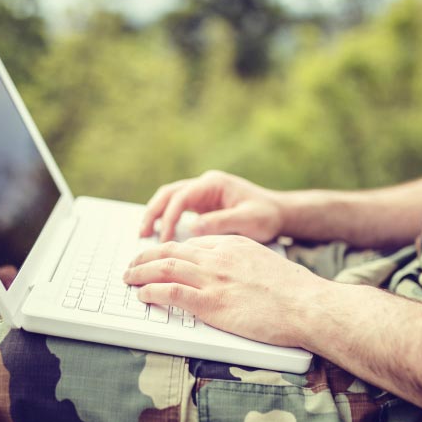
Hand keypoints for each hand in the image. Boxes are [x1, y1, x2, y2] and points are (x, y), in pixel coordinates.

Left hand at [124, 235, 323, 346]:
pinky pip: (171, 292)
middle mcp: (218, 257)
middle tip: (131, 266)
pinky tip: (143, 295)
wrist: (307, 304)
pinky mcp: (211, 303)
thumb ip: (240, 264)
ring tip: (128, 279)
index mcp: (231, 246)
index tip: (155, 256)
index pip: (189, 244)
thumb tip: (227, 274)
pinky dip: (151, 292)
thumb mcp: (263, 263)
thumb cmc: (293, 291)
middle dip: (145, 257)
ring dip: (140, 273)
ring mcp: (213, 279)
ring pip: (164, 267)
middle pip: (170, 251)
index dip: (165, 250)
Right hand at [139, 170, 283, 242]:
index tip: (164, 237)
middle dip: (153, 212)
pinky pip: (177, 208)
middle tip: (142, 233)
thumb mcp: (248, 220)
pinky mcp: (202, 204)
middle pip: (169, 193)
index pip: (182, 196)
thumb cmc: (267, 216)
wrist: (279, 213)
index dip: (169, 216)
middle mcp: (205, 185)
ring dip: (156, 214)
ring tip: (144, 234)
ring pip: (169, 199)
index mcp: (214, 184)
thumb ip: (221, 222)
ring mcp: (202, 193)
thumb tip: (191, 228)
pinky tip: (160, 235)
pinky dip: (166, 219)